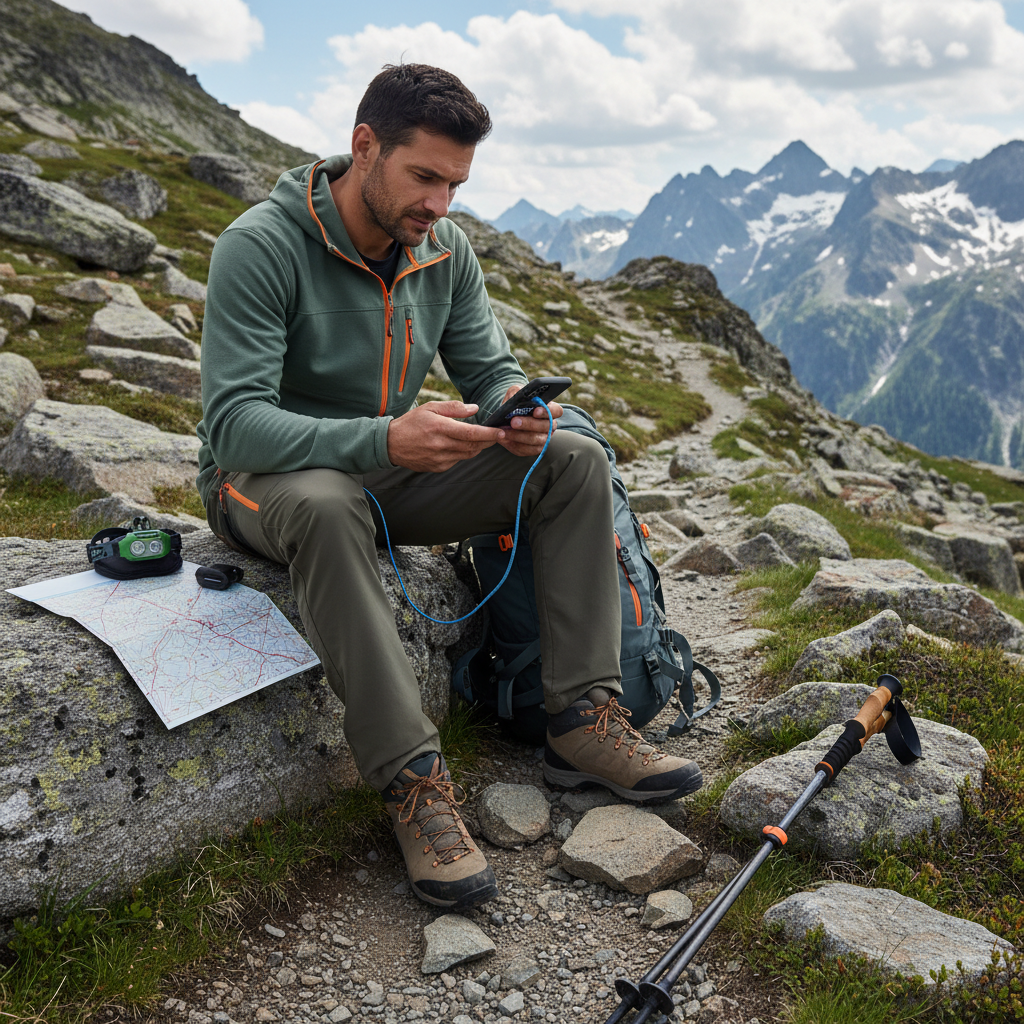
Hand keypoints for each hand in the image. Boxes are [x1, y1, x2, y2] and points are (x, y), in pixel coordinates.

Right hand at [387, 401, 503, 471]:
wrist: (391, 444)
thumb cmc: (411, 423)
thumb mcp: (430, 408)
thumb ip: (454, 408)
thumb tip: (475, 409)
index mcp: (440, 428)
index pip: (471, 433)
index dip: (489, 434)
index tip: (501, 432)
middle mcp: (441, 445)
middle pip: (473, 445)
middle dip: (489, 441)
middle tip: (498, 434)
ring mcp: (440, 459)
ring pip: (468, 454)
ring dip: (478, 447)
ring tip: (483, 438)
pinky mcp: (438, 467)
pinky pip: (458, 460)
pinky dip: (464, 453)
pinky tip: (462, 445)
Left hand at [496, 384, 562, 457]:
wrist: (506, 418)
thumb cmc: (515, 403)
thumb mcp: (515, 392)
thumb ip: (517, 392)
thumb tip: (516, 396)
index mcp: (549, 409)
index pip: (557, 411)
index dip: (548, 411)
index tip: (535, 411)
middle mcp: (550, 425)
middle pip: (545, 426)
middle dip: (528, 424)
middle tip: (513, 421)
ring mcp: (544, 438)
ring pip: (536, 439)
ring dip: (519, 436)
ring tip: (504, 432)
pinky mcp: (534, 448)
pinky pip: (527, 450)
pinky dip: (514, 444)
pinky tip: (504, 438)